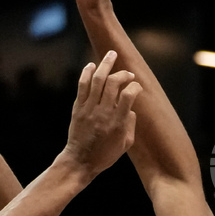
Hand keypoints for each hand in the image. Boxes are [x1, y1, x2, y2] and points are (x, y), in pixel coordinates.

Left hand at [61, 50, 140, 177]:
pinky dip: (87, 73)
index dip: (135, 86)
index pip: (128, 95)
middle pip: (113, 83)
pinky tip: (92, 65)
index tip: (136, 87)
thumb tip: (130, 106)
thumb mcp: (126, 143)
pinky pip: (82, 86)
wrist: (80, 161)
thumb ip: (130, 123)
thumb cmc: (105, 154)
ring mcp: (88, 109)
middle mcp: (103, 113)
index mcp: (118, 123)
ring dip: (105, 65)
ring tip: (111, 54)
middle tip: (127, 73)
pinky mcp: (77, 108)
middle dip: (122, 73)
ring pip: (97, 80)